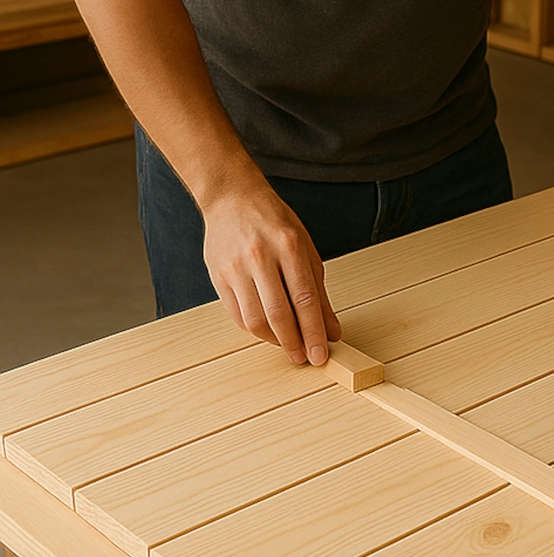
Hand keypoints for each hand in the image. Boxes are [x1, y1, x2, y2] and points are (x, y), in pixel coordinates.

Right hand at [202, 185, 340, 363]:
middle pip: (279, 313)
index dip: (314, 332)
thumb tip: (331, 330)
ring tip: (288, 346)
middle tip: (304, 358)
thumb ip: (319, 293)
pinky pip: (237, 314)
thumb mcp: (306, 250)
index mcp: (289, 247)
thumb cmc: (274, 223)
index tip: (321, 354)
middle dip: (294, 343)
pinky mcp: (218, 276)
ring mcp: (236, 267)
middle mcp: (261, 257)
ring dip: (274, 340)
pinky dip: (255, 329)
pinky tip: (268, 331)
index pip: (305, 300)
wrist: (232, 198)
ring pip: (254, 319)